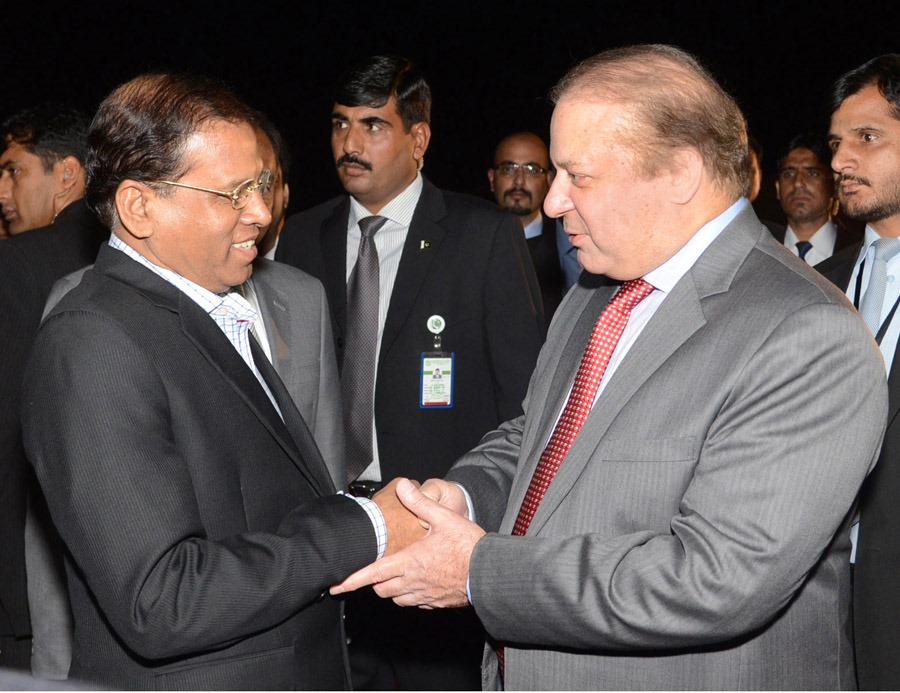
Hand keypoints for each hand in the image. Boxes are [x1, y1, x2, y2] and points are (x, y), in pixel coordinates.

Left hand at [332, 478, 485, 607]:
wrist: (490, 572)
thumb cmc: (468, 546)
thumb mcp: (443, 518)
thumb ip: (419, 502)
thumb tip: (402, 486)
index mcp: (410, 562)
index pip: (372, 575)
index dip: (351, 580)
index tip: (336, 585)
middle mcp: (413, 582)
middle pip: (381, 589)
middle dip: (374, 581)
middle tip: (374, 569)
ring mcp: (424, 596)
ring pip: (396, 598)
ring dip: (391, 589)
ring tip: (396, 575)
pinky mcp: (436, 603)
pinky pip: (414, 603)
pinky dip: (409, 595)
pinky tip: (417, 582)